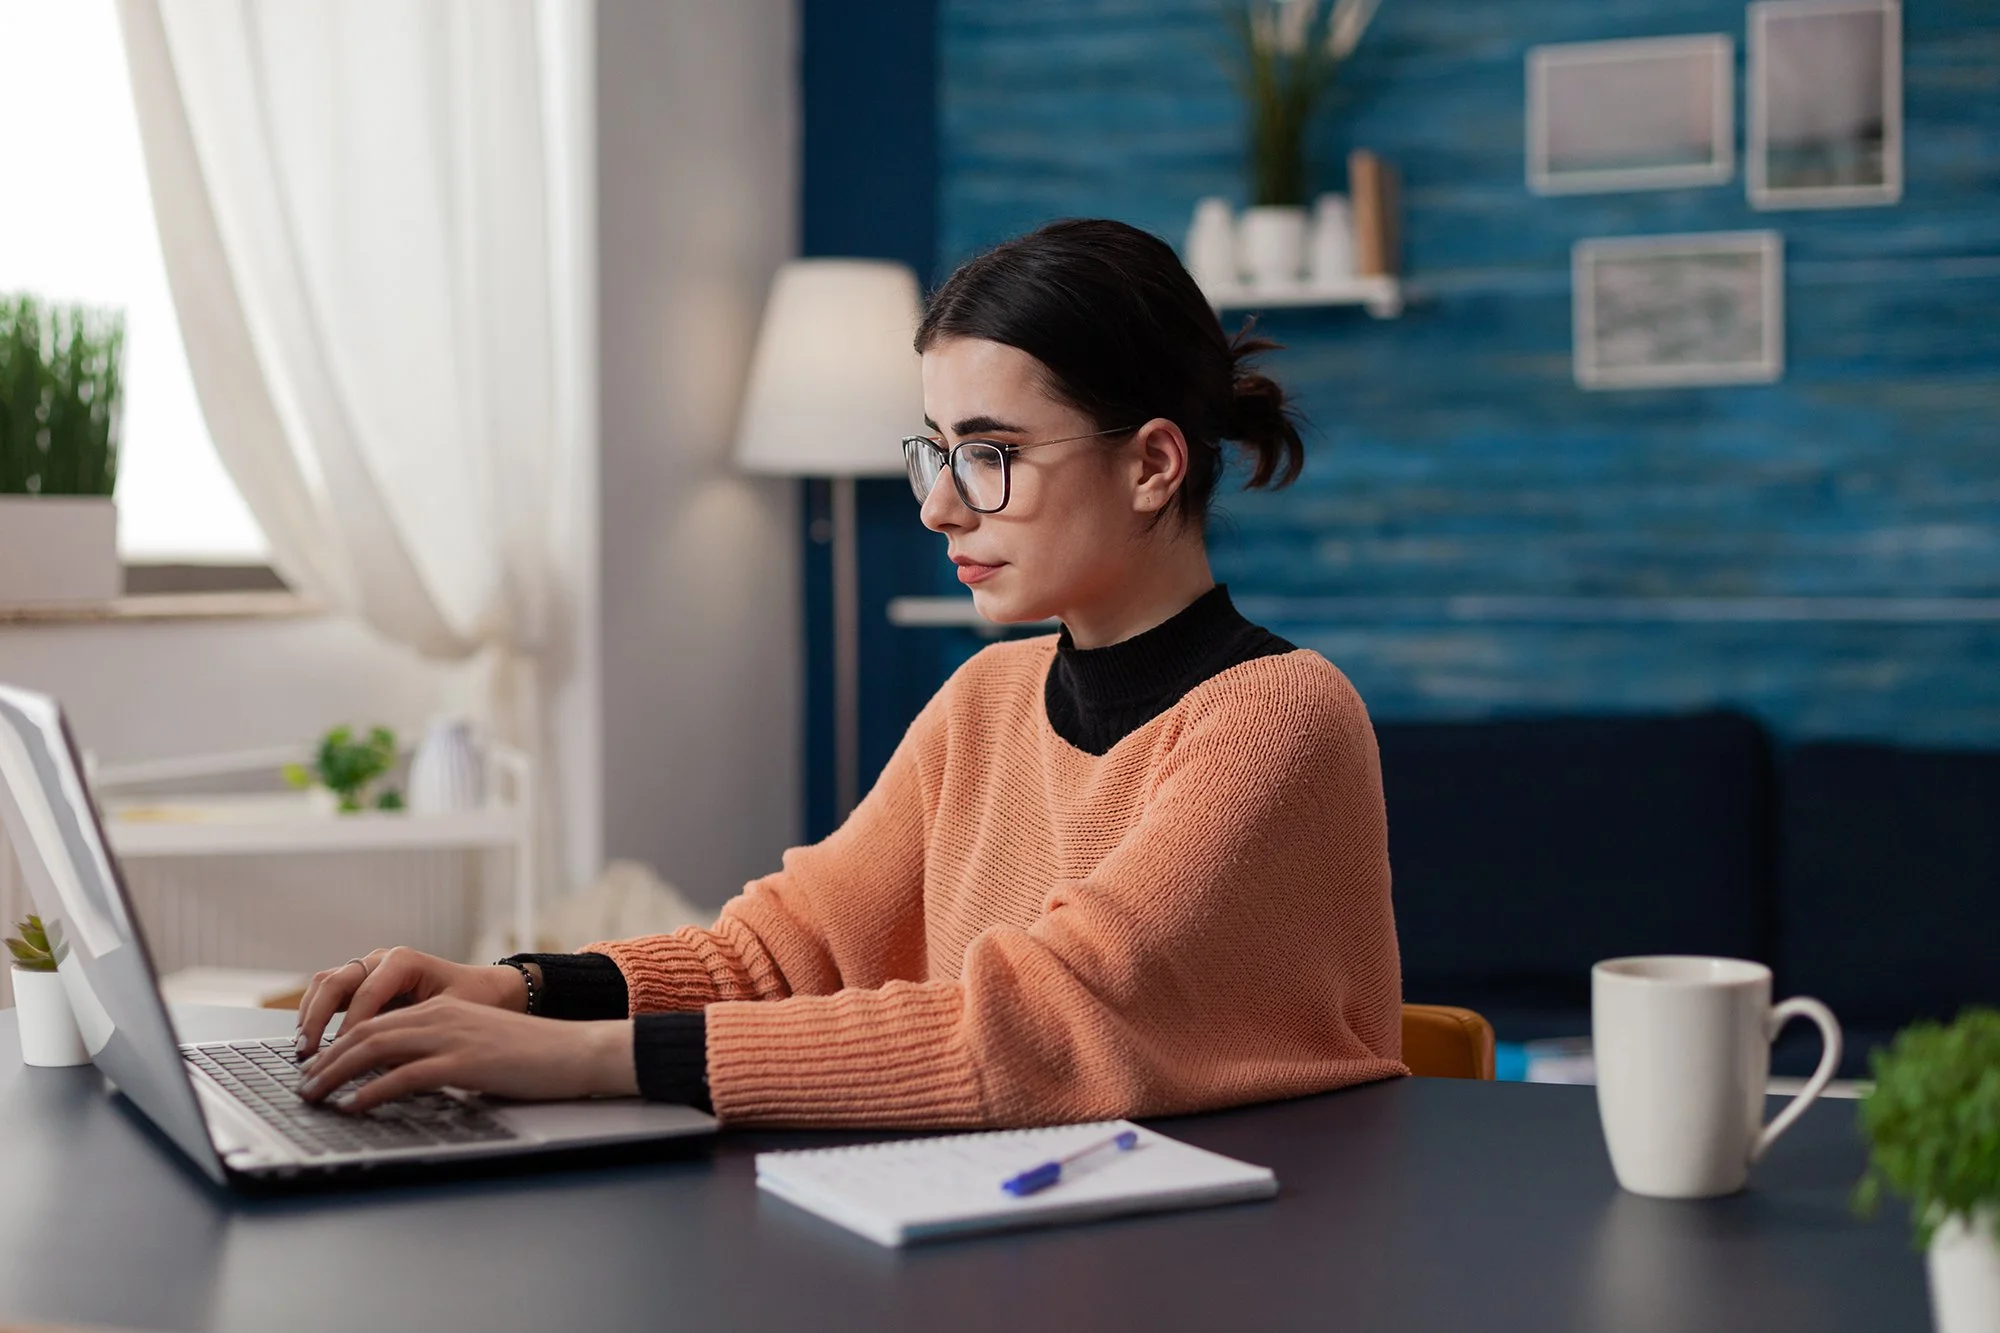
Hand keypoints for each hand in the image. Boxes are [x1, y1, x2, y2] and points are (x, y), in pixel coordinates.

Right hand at [295, 946, 528, 1056]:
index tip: (341, 1054)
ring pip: (326, 983)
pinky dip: (315, 1014)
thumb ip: (417, 1033)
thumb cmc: (473, 1000)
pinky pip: (328, 992)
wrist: (486, 988)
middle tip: (307, 1052)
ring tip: (303, 1048)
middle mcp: (381, 959)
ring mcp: (368, 967)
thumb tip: (382, 1064)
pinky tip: (310, 1041)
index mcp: (404, 961)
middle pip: (335, 982)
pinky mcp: (362, 983)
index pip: (366, 992)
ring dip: (310, 1014)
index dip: (351, 1025)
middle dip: (317, 1018)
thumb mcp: (451, 1016)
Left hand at [298, 997, 637, 1111]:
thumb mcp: (476, 1047)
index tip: (316, 1069)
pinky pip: (405, 1076)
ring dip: (337, 1074)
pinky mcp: (463, 1062)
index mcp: (440, 1010)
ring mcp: (450, 1037)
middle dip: (326, 1060)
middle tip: (302, 1086)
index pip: (374, 1022)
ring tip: (314, 1096)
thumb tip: (402, 1083)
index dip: (337, 1046)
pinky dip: (372, 1092)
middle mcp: (439, 1016)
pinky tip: (354, 1106)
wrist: (574, 1051)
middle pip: (365, 1033)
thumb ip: (439, 1056)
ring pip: (376, 1049)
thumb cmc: (531, 1056)